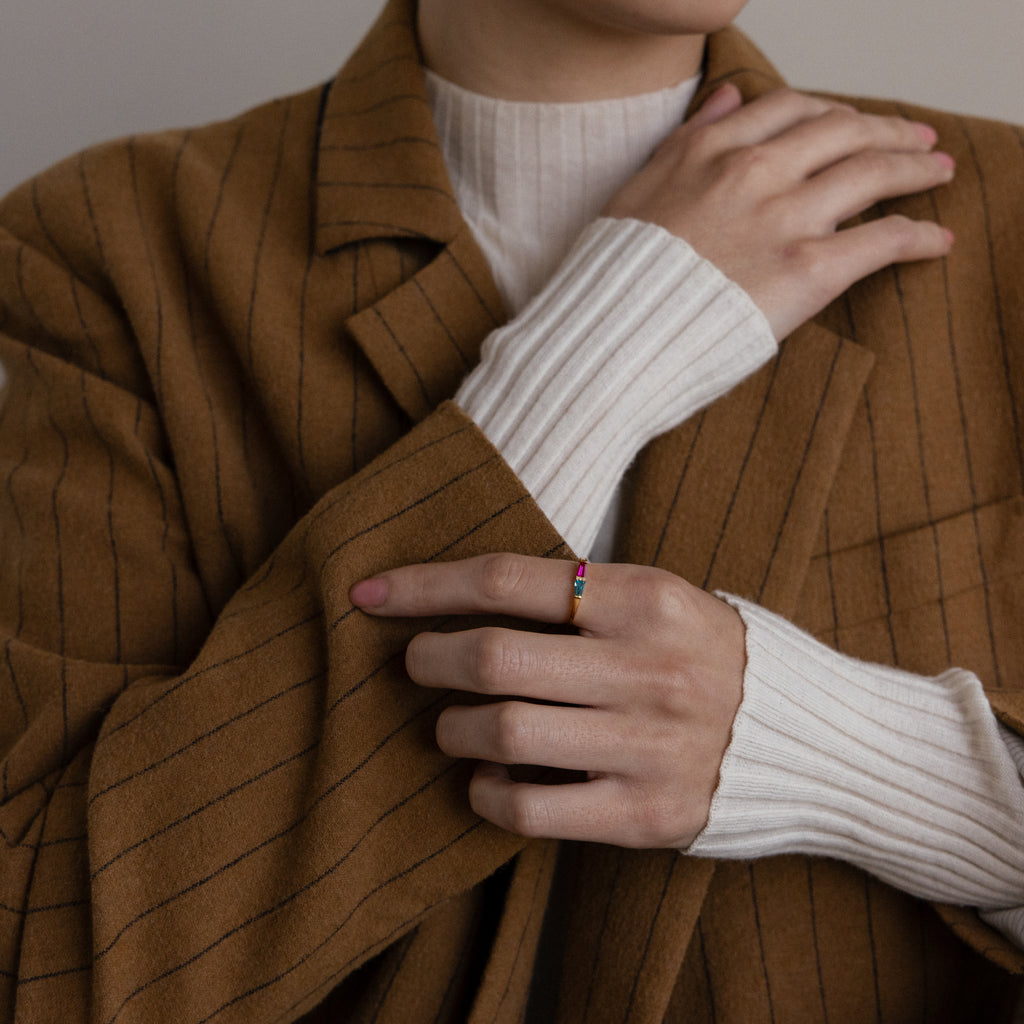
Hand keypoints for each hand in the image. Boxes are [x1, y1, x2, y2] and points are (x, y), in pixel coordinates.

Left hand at [350, 554, 744, 848]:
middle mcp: (649, 669)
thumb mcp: (661, 598)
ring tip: (454, 725)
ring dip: (453, 729)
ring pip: (502, 734)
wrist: (808, 737)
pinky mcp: (647, 815)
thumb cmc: (709, 655)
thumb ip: (578, 594)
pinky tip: (487, 781)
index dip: (425, 585)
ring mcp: (650, 746)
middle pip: (493, 659)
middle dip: (428, 659)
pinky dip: (487, 794)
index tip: (370, 594)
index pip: (508, 580)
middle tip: (417, 663)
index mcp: (647, 599)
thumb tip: (462, 597)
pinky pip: (531, 809)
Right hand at [604, 84, 954, 338]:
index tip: (846, 121)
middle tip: (913, 137)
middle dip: (886, 129)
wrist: (613, 337)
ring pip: (872, 171)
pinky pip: (883, 239)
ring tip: (937, 171)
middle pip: (842, 130)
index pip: (788, 109)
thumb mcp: (634, 192)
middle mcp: (753, 172)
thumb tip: (724, 98)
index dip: (828, 111)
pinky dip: (919, 236)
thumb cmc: (614, 279)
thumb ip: (686, 142)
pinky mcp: (808, 269)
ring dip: (916, 167)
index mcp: (710, 152)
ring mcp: (784, 218)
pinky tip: (936, 241)